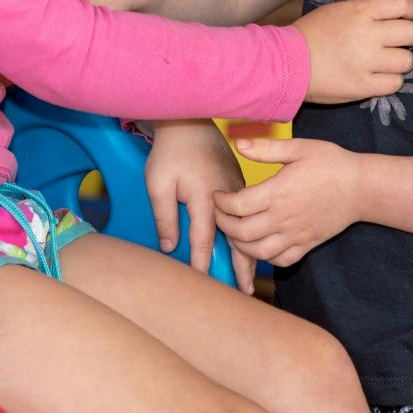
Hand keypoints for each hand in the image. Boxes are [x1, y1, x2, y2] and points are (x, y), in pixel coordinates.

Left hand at [144, 119, 258, 292]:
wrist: (189, 121)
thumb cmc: (171, 152)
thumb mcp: (157, 183)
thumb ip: (163, 216)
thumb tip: (169, 246)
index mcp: (205, 197)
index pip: (205, 239)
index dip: (203, 263)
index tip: (204, 284)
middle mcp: (227, 196)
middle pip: (237, 238)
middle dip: (241, 267)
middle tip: (246, 292)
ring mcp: (237, 189)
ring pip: (247, 228)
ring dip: (251, 254)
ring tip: (252, 277)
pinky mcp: (239, 183)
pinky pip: (251, 214)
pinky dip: (254, 233)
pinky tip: (254, 245)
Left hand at [214, 137, 360, 266]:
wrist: (362, 188)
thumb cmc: (331, 164)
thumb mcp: (299, 148)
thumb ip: (266, 148)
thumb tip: (237, 143)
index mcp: (278, 192)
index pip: (237, 205)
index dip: (221, 203)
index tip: (218, 195)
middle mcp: (284, 217)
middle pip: (242, 233)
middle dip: (223, 225)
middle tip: (219, 214)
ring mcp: (295, 235)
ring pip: (258, 252)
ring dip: (240, 245)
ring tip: (235, 231)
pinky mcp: (307, 245)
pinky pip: (281, 261)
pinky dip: (265, 258)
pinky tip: (260, 245)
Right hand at [294, 0, 412, 103]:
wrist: (287, 63)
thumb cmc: (311, 34)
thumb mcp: (337, 11)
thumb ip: (364, 12)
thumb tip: (392, 16)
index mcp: (360, 11)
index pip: (401, 3)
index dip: (410, 10)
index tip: (406, 17)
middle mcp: (367, 34)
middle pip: (411, 32)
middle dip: (410, 37)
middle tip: (399, 42)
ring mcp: (366, 62)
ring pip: (407, 61)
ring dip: (400, 62)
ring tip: (387, 63)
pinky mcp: (363, 86)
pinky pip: (395, 83)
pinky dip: (390, 81)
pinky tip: (378, 78)